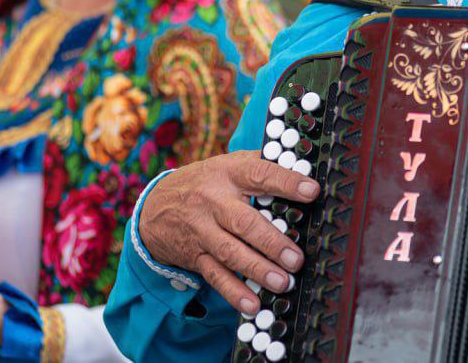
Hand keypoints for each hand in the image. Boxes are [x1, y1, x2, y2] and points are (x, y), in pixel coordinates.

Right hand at [139, 150, 320, 314]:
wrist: (155, 205)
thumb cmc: (205, 182)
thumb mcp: (228, 164)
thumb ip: (259, 165)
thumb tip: (302, 168)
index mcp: (228, 173)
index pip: (259, 174)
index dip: (286, 182)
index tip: (312, 191)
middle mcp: (213, 201)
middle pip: (244, 222)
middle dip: (271, 242)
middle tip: (296, 258)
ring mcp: (202, 230)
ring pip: (231, 252)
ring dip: (258, 270)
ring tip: (283, 282)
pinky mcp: (195, 256)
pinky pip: (215, 275)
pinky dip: (234, 292)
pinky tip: (252, 303)